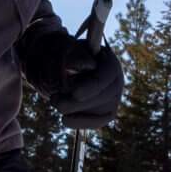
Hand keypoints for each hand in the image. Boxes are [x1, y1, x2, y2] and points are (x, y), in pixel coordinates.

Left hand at [16, 12, 123, 128]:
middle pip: (104, 96)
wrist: (59, 67)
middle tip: (54, 100)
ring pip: (101, 111)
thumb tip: (87, 65)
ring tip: (55, 103)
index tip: (75, 94)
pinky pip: (98, 121)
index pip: (106, 76)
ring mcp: (112, 97)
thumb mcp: (66, 48)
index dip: (92, 86)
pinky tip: (66, 121)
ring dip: (76, 111)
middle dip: (78, 102)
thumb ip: (75, 56)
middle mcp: (116, 80)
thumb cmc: (63, 55)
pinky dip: (82, 123)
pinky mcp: (105, 111)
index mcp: (109, 61)